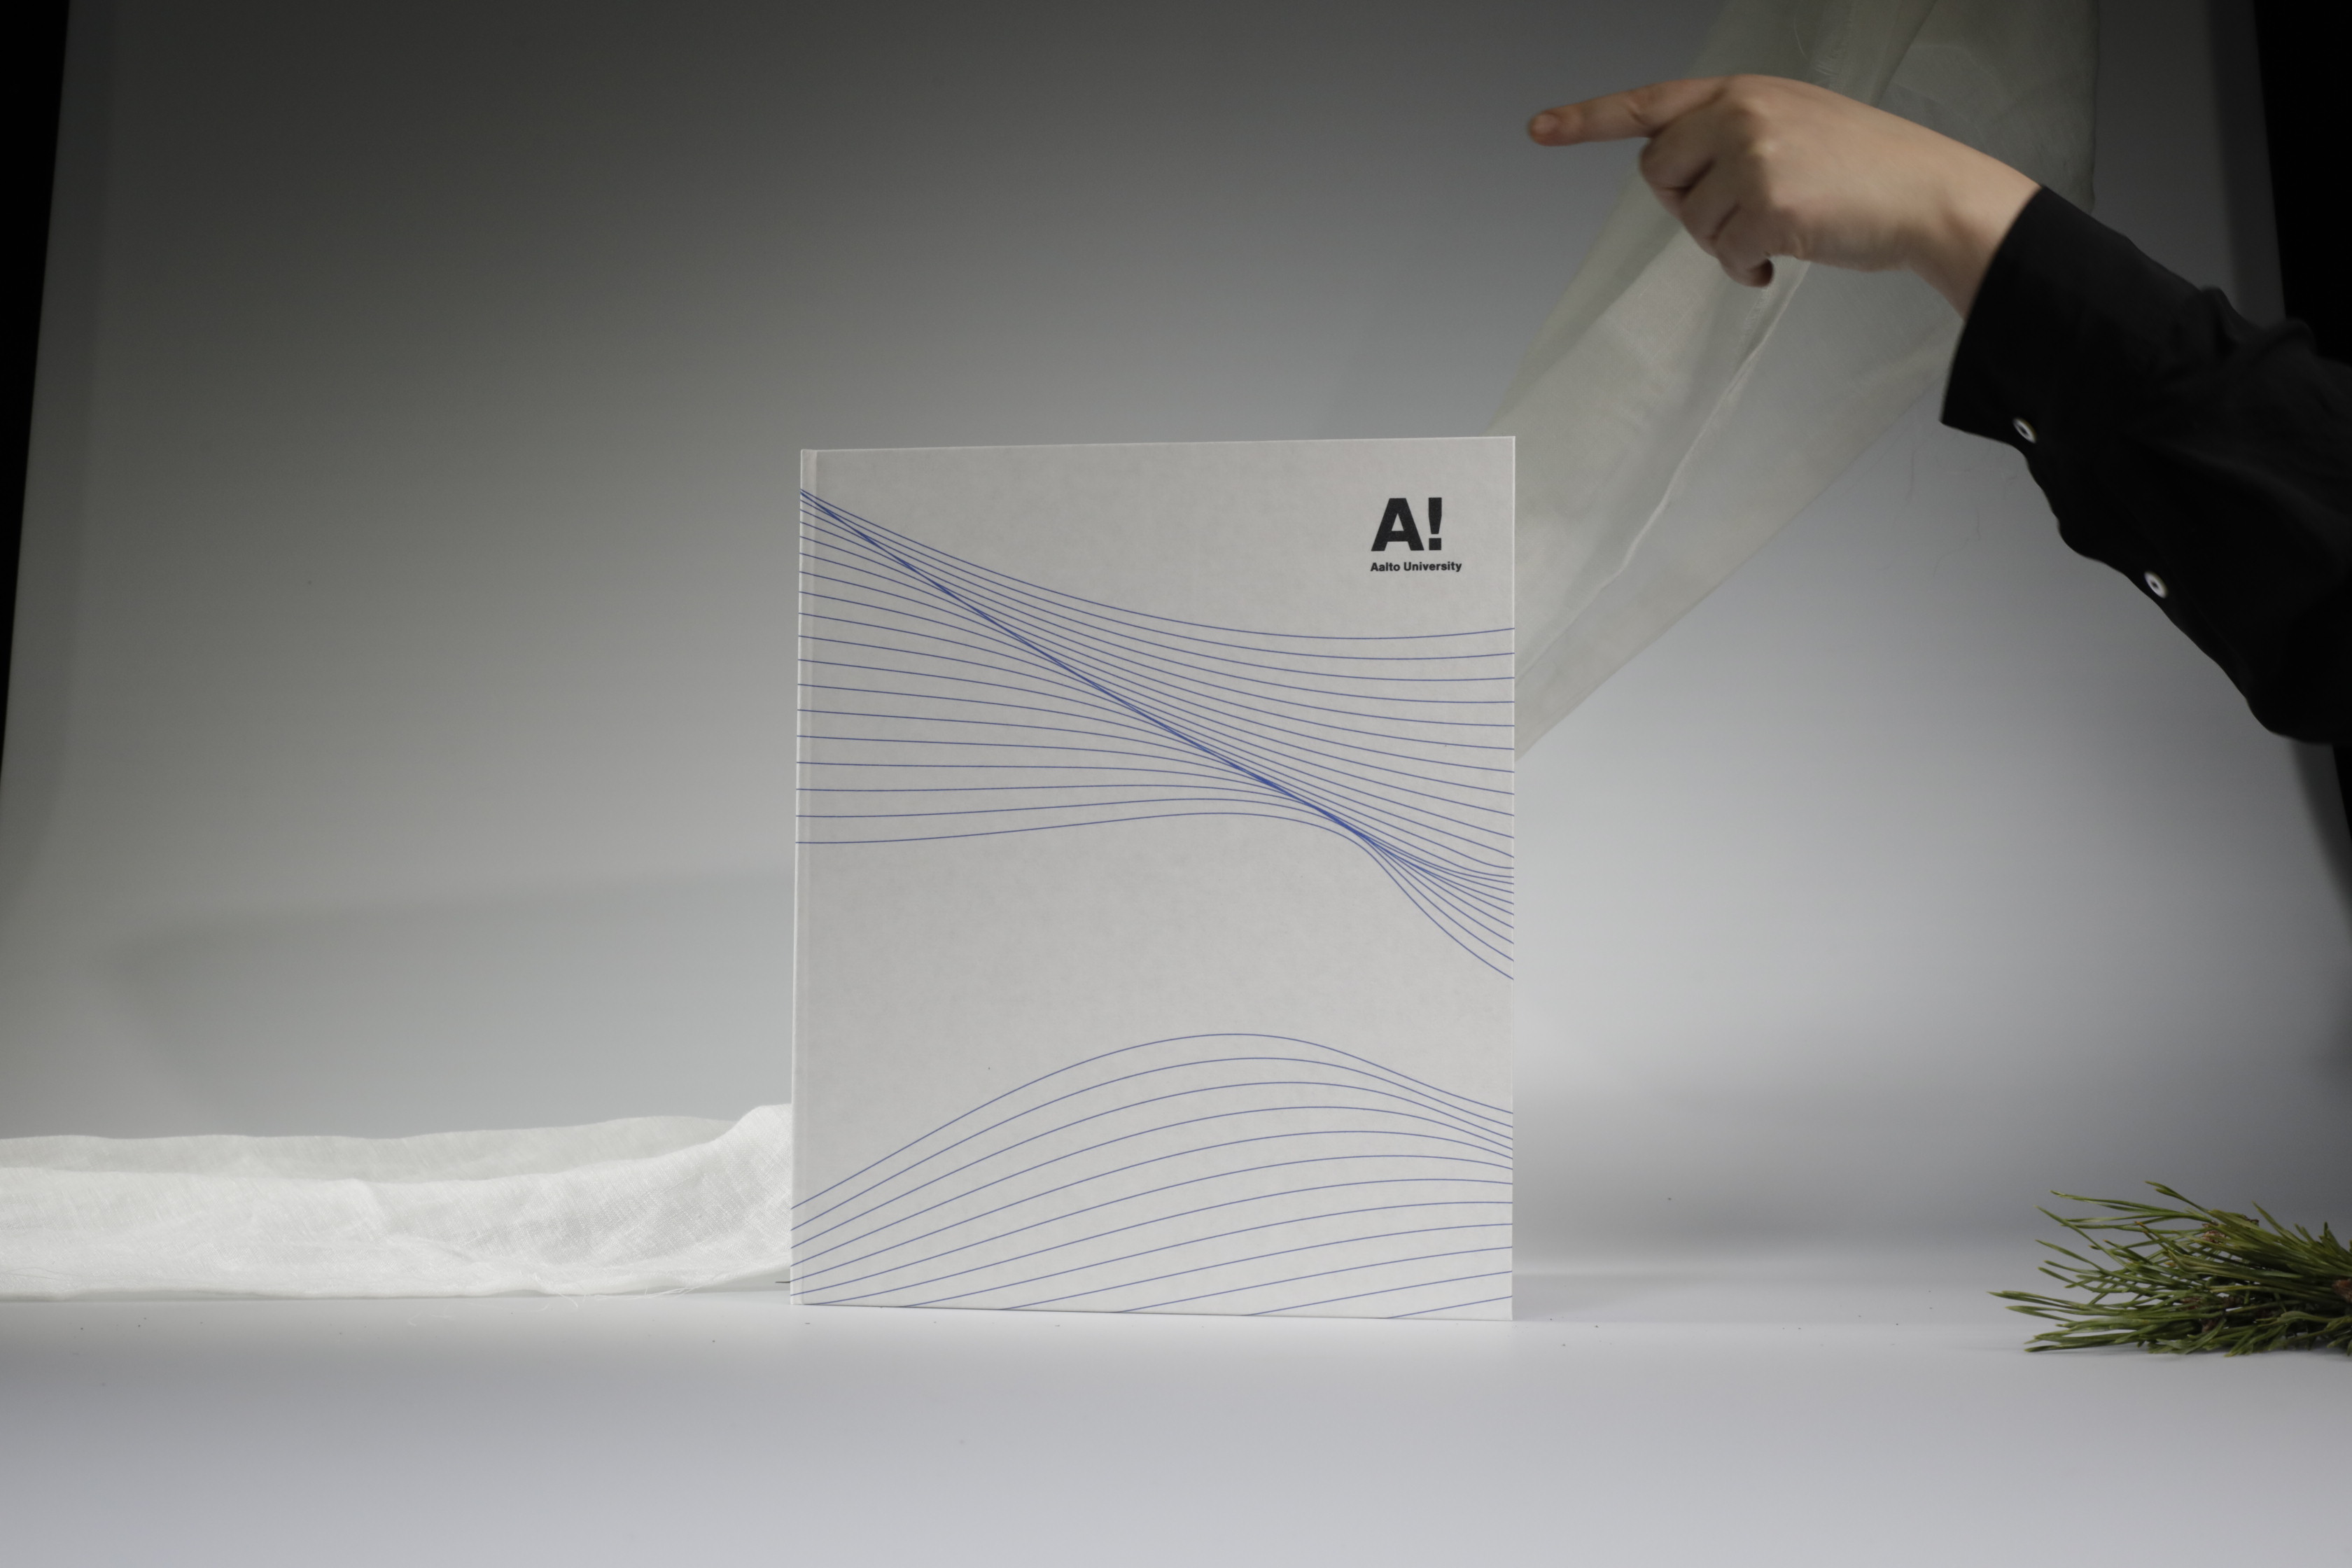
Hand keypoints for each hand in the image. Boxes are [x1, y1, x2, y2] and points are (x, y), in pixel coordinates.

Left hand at [1527, 75, 2037, 313]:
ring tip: (1781, 228)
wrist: (1928, 193)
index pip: (1648, 103)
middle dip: (1686, 205)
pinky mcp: (1767, 204)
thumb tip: (1673, 170)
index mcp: (1741, 91)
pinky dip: (1745, 269)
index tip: (1539, 128)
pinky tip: (1783, 258)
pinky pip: (1722, 254)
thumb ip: (1729, 134)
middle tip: (1739, 214)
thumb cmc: (1862, 168)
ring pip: (1690, 221)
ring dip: (1725, 242)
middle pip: (1657, 174)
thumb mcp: (1790, 123)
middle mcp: (1739, 113)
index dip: (1587, 119)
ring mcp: (1752, 156)